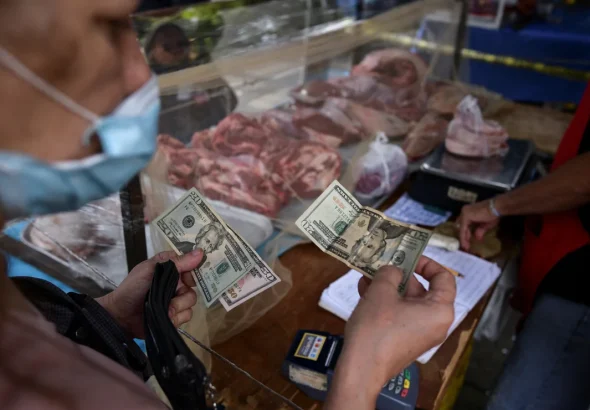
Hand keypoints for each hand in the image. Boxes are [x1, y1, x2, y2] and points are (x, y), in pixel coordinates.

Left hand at [97, 249, 202, 338]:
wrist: (120, 315)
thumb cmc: (132, 288)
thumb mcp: (151, 269)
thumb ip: (176, 262)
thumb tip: (200, 252)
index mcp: (170, 270)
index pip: (191, 267)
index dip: (192, 273)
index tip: (186, 279)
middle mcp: (175, 284)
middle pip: (193, 288)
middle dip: (182, 295)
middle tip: (171, 297)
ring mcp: (175, 301)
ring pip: (190, 303)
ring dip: (177, 307)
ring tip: (164, 310)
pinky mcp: (174, 317)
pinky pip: (186, 316)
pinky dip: (176, 318)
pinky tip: (165, 317)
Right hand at [326, 257, 455, 408]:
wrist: (361, 368)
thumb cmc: (376, 328)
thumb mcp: (382, 291)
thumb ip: (390, 273)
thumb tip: (394, 271)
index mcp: (440, 310)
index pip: (444, 278)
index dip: (427, 263)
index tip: (408, 256)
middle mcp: (435, 323)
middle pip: (423, 290)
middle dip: (400, 275)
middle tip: (382, 263)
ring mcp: (420, 334)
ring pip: (407, 302)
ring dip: (388, 287)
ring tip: (367, 275)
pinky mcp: (405, 341)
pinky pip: (400, 315)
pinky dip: (386, 302)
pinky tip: (364, 291)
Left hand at [457, 200, 499, 249]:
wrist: (496, 207)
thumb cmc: (493, 214)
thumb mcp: (485, 225)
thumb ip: (480, 230)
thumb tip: (477, 238)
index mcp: (469, 212)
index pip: (464, 224)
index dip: (466, 233)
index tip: (468, 241)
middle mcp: (465, 211)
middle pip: (461, 226)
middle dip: (463, 236)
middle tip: (466, 246)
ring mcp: (464, 213)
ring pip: (462, 228)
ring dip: (463, 238)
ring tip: (466, 247)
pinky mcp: (465, 216)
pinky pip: (463, 229)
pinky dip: (464, 237)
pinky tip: (465, 243)